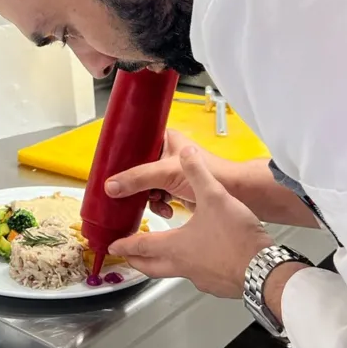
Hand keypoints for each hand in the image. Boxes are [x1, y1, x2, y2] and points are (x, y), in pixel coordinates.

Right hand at [107, 129, 241, 217]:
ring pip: (146, 185)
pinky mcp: (175, 189)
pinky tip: (166, 208)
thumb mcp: (166, 173)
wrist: (236, 195)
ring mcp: (171, 173)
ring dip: (149, 197)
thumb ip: (138, 179)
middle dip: (136, 184)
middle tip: (126, 192)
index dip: (123, 156)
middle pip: (138, 168)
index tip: (110, 167)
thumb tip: (112, 186)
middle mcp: (167, 154)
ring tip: (157, 201)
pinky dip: (160, 206)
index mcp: (165, 139)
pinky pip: (157, 197)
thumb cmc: (212, 173)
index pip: (136, 143)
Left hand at [107, 146, 273, 297]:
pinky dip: (191, 268)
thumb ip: (197, 172)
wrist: (265, 270)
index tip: (113, 247)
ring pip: (172, 273)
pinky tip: (201, 260)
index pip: (140, 246)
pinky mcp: (218, 285)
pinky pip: (197, 277)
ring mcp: (200, 278)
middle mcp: (182, 265)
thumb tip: (186, 153)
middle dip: (136, 261)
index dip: (124, 244)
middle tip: (128, 257)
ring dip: (161, 265)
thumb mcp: (214, 196)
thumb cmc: (236, 238)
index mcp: (174, 245)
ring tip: (161, 255)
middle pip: (150, 267)